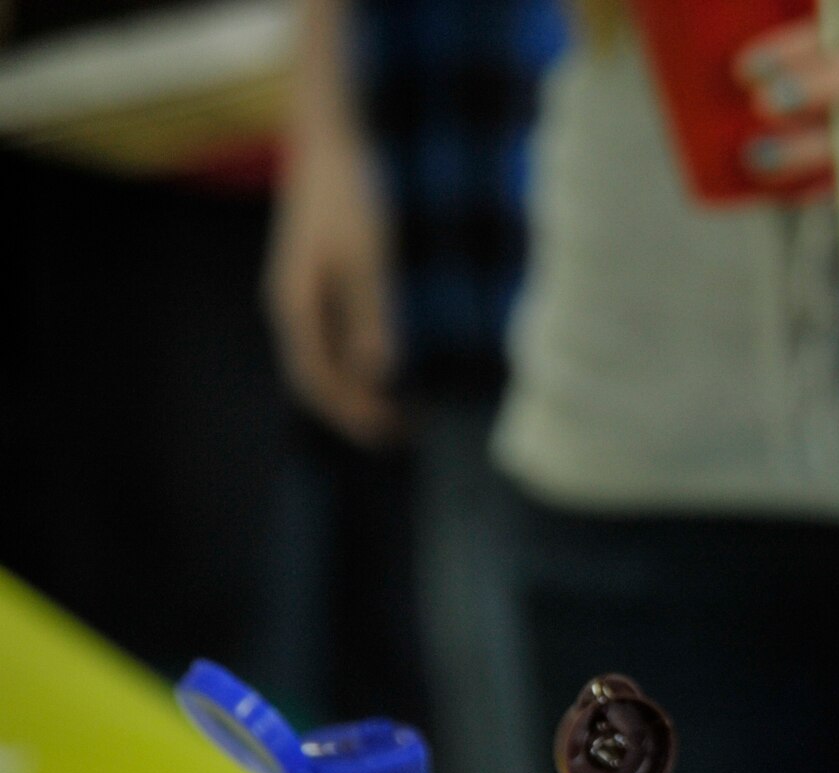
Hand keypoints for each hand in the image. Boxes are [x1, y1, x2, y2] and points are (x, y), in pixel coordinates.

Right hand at [264, 115, 398, 444]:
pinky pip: (338, 332)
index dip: (352, 413)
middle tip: (409, 429)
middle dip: (359, 407)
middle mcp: (294, 303)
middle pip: (319, 374)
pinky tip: (400, 359)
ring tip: (410, 403)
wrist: (336, 139)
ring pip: (329, 355)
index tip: (393, 434)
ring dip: (364, 384)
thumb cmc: (354, 194)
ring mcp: (306, 290)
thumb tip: (378, 372)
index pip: (316, 380)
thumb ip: (372, 313)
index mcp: (296, 304)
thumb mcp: (370, 255)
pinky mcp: (323, 275)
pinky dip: (366, 356)